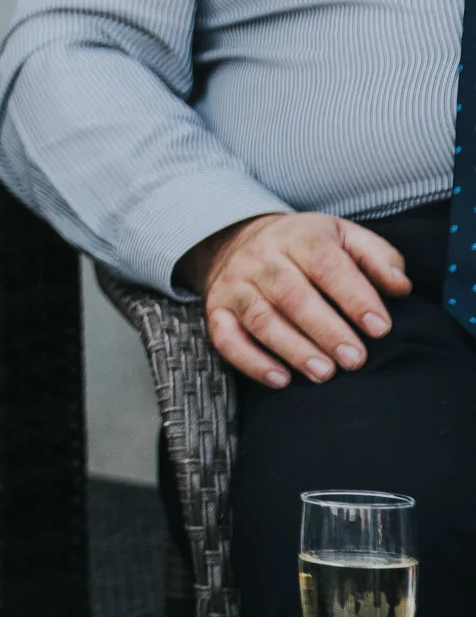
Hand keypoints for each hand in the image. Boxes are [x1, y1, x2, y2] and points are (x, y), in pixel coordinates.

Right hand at [177, 211, 411, 387]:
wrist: (236, 238)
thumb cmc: (303, 246)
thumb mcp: (344, 236)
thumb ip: (378, 257)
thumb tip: (400, 288)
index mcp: (299, 237)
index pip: (327, 265)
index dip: (355, 297)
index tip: (380, 328)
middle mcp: (262, 259)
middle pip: (292, 295)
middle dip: (326, 331)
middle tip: (355, 360)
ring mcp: (236, 285)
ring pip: (261, 319)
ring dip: (293, 349)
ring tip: (325, 374)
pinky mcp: (217, 310)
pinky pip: (226, 338)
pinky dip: (250, 361)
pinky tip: (280, 379)